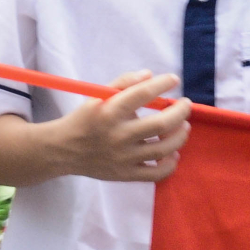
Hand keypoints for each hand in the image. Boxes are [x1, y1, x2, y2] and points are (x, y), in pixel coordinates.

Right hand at [52, 71, 190, 182]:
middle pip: (160, 124)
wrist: (64, 150)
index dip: (163, 84)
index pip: (142, 94)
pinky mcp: (125, 174)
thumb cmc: (86, 118)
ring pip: (162, 149)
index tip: (174, 79)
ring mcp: (123, 157)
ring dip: (180, 136)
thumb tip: (149, 75)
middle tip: (185, 105)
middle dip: (180, 112)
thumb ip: (123, 82)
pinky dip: (170, 164)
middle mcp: (118, 135)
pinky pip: (155, 173)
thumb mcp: (98, 96)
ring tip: (184, 126)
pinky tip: (173, 153)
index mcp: (110, 111)